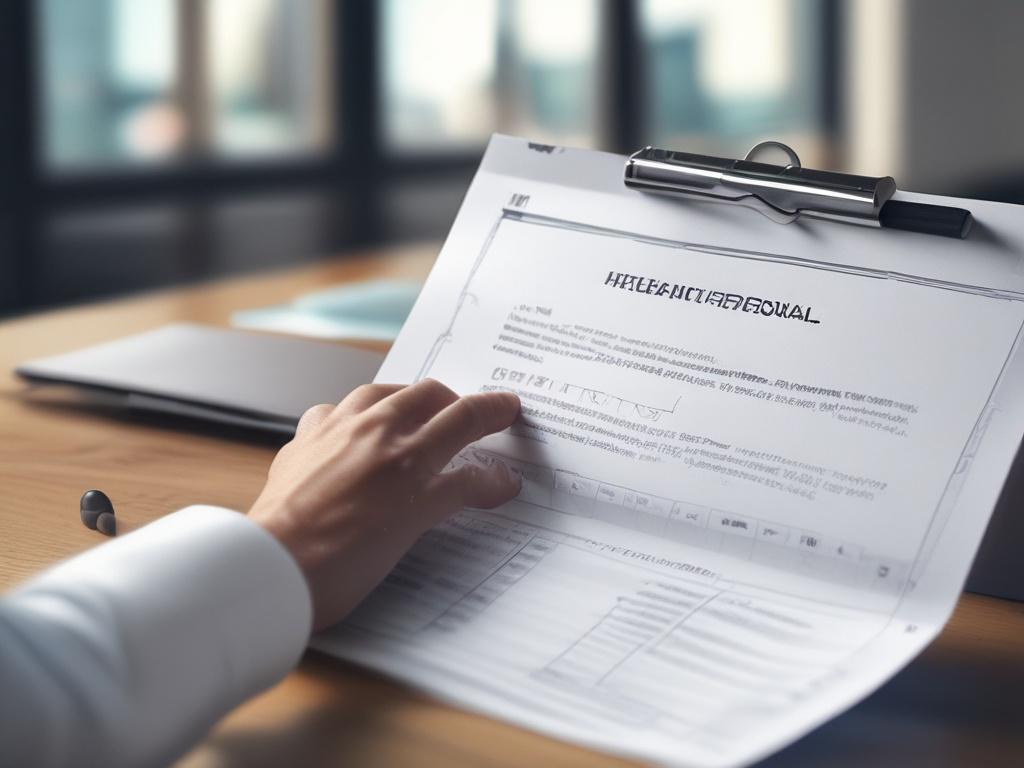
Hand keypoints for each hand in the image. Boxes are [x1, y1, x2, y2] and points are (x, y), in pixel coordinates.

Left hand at [248, 379, 520, 630]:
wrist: (274, 567)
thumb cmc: (340, 563)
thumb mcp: (414, 528)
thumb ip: (458, 494)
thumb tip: (496, 480)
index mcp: (409, 455)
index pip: (466, 417)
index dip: (494, 409)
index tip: (509, 408)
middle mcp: (374, 430)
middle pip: (429, 394)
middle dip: (456, 401)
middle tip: (470, 415)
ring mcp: (336, 429)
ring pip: (382, 392)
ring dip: (407, 397)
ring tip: (417, 413)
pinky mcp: (304, 439)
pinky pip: (336, 409)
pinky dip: (355, 414)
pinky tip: (356, 429)